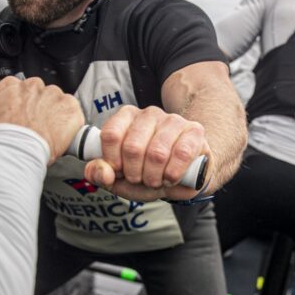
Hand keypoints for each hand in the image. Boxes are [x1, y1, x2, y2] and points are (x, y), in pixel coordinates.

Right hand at [0, 76, 84, 164]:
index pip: (20, 89)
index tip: (24, 115)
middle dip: (41, 108)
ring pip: (58, 102)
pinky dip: (71, 123)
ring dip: (56, 115)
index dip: (23, 104)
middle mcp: (33, 86)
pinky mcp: (70, 107)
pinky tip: (64, 135)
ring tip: (50, 134)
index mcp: (11, 86)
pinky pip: (74, 112)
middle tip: (38, 127)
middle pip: (41, 94)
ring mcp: (53, 94)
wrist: (14, 150)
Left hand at [83, 105, 209, 201]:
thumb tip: (103, 173)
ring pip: (157, 153)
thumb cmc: (149, 173)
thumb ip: (100, 174)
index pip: (111, 135)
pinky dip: (173, 174)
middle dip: (135, 173)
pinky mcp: (194, 131)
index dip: (113, 161)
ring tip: (156, 180)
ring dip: (154, 177)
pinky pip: (181, 154)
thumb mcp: (119, 178)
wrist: (184, 176)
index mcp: (126, 118)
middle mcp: (148, 114)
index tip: (119, 172)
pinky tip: (171, 178)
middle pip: (133, 147)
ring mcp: (173, 120)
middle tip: (140, 179)